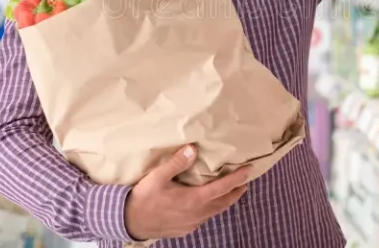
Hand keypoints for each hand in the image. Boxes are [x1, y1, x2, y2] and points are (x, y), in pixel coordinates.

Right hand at [125, 145, 250, 239]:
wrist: (129, 222)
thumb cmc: (144, 197)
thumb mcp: (158, 176)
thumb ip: (177, 163)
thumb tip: (193, 149)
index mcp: (193, 199)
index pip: (222, 188)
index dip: (237, 179)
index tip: (249, 171)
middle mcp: (197, 214)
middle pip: (223, 202)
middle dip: (236, 192)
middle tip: (245, 182)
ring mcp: (192, 223)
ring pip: (215, 212)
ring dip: (225, 201)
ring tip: (231, 191)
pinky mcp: (185, 229)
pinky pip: (205, 218)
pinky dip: (212, 209)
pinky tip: (208, 204)